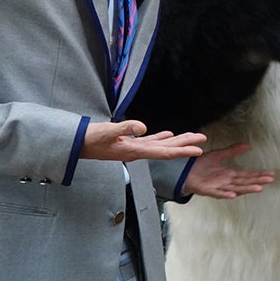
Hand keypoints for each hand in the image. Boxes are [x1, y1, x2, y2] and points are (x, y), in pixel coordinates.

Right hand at [80, 121, 204, 162]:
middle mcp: (138, 152)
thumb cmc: (89, 139)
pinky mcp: (129, 143)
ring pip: (161, 145)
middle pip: (167, 149)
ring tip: (193, 136)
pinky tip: (170, 135)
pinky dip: (162, 138)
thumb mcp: (106, 131)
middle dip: (186, 144)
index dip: (182, 152)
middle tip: (203, 139)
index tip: (198, 150)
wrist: (76, 144)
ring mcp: (134, 148)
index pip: (164, 153)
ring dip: (178, 141)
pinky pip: (150, 141)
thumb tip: (143, 127)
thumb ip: (124, 128)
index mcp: (135, 151)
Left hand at [181, 141, 273, 199]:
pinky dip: (226, 194)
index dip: (259, 174)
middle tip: (270, 180)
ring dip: (247, 189)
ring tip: (258, 188)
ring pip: (236, 188)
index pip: (247, 175)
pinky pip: (218, 193)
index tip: (270, 174)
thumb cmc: (201, 166)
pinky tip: (233, 195)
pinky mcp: (208, 190)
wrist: (184, 171)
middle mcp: (226, 182)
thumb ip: (232, 151)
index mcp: (229, 175)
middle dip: (258, 181)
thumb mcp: (218, 155)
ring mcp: (218, 187)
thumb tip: (247, 145)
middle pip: (245, 182)